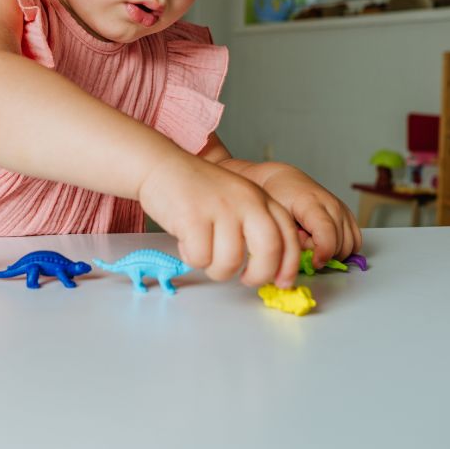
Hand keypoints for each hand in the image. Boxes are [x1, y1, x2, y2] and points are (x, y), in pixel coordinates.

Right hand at [137, 153, 300, 287]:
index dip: (288, 266)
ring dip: (216, 269)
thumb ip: (255, 225)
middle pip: (269, 250)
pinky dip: (192, 258)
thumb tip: (269, 268)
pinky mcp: (193, 217)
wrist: (161, 165)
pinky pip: (200, 258)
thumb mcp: (237, 199)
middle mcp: (246, 201)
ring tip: (205, 253)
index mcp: (260, 198)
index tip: (281, 283)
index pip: (287, 236)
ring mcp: (220, 208)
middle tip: (244, 279)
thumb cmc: (197, 189)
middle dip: (258, 275)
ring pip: (230, 262)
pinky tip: (186, 241)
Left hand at [251, 163, 360, 267]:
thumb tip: (308, 258)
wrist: (285, 181)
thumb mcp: (278, 219)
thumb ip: (293, 239)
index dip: (323, 253)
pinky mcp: (347, 214)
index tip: (314, 263)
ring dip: (333, 252)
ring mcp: (342, 209)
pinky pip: (355, 241)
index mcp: (312, 203)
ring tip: (313, 241)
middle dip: (323, 252)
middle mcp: (332, 205)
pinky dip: (343, 248)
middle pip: (340, 243)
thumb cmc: (279, 198)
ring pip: (350, 245)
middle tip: (304, 243)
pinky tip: (326, 243)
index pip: (327, 233)